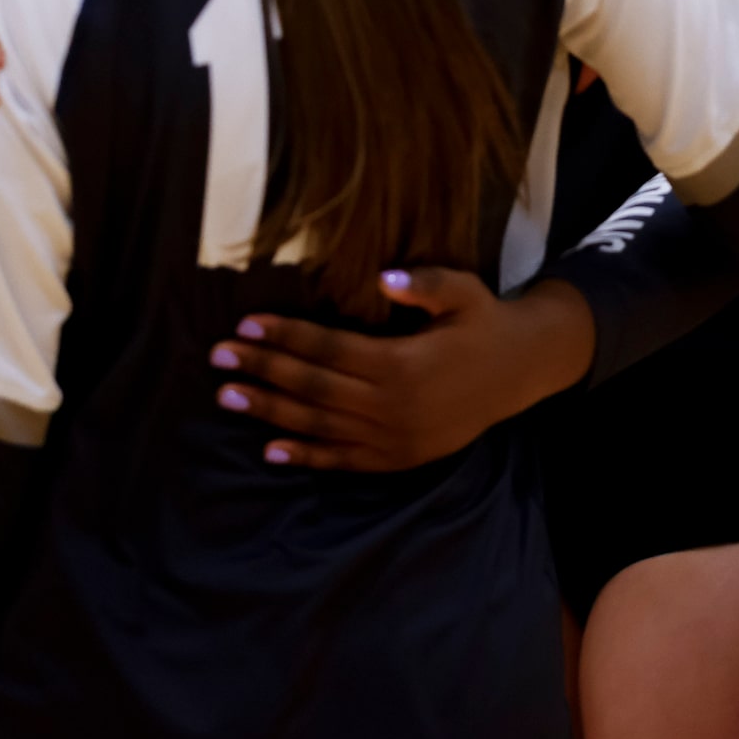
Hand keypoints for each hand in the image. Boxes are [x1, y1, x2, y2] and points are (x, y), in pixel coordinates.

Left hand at [209, 269, 594, 472]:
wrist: (520, 372)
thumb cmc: (484, 322)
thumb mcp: (464, 292)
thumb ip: (425, 284)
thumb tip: (384, 278)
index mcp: (402, 364)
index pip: (328, 348)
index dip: (285, 335)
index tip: (245, 322)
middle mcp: (392, 406)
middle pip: (313, 387)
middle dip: (262, 370)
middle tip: (217, 358)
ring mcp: (393, 437)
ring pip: (319, 425)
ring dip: (269, 412)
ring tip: (227, 397)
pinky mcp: (398, 458)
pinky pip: (344, 460)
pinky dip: (306, 456)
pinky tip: (270, 450)